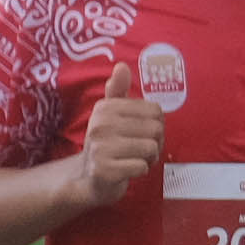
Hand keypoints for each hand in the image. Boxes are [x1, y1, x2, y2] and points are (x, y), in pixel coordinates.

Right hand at [75, 50, 165, 205]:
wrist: (88, 178)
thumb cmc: (107, 144)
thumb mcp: (110, 114)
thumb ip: (118, 91)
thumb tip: (121, 66)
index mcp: (106, 108)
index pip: (155, 110)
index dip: (156, 124)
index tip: (141, 133)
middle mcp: (100, 124)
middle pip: (156, 129)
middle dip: (155, 143)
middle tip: (139, 150)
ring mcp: (101, 147)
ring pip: (151, 148)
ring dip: (149, 158)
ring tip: (133, 159)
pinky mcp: (105, 170)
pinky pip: (142, 166)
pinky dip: (141, 171)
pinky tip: (128, 171)